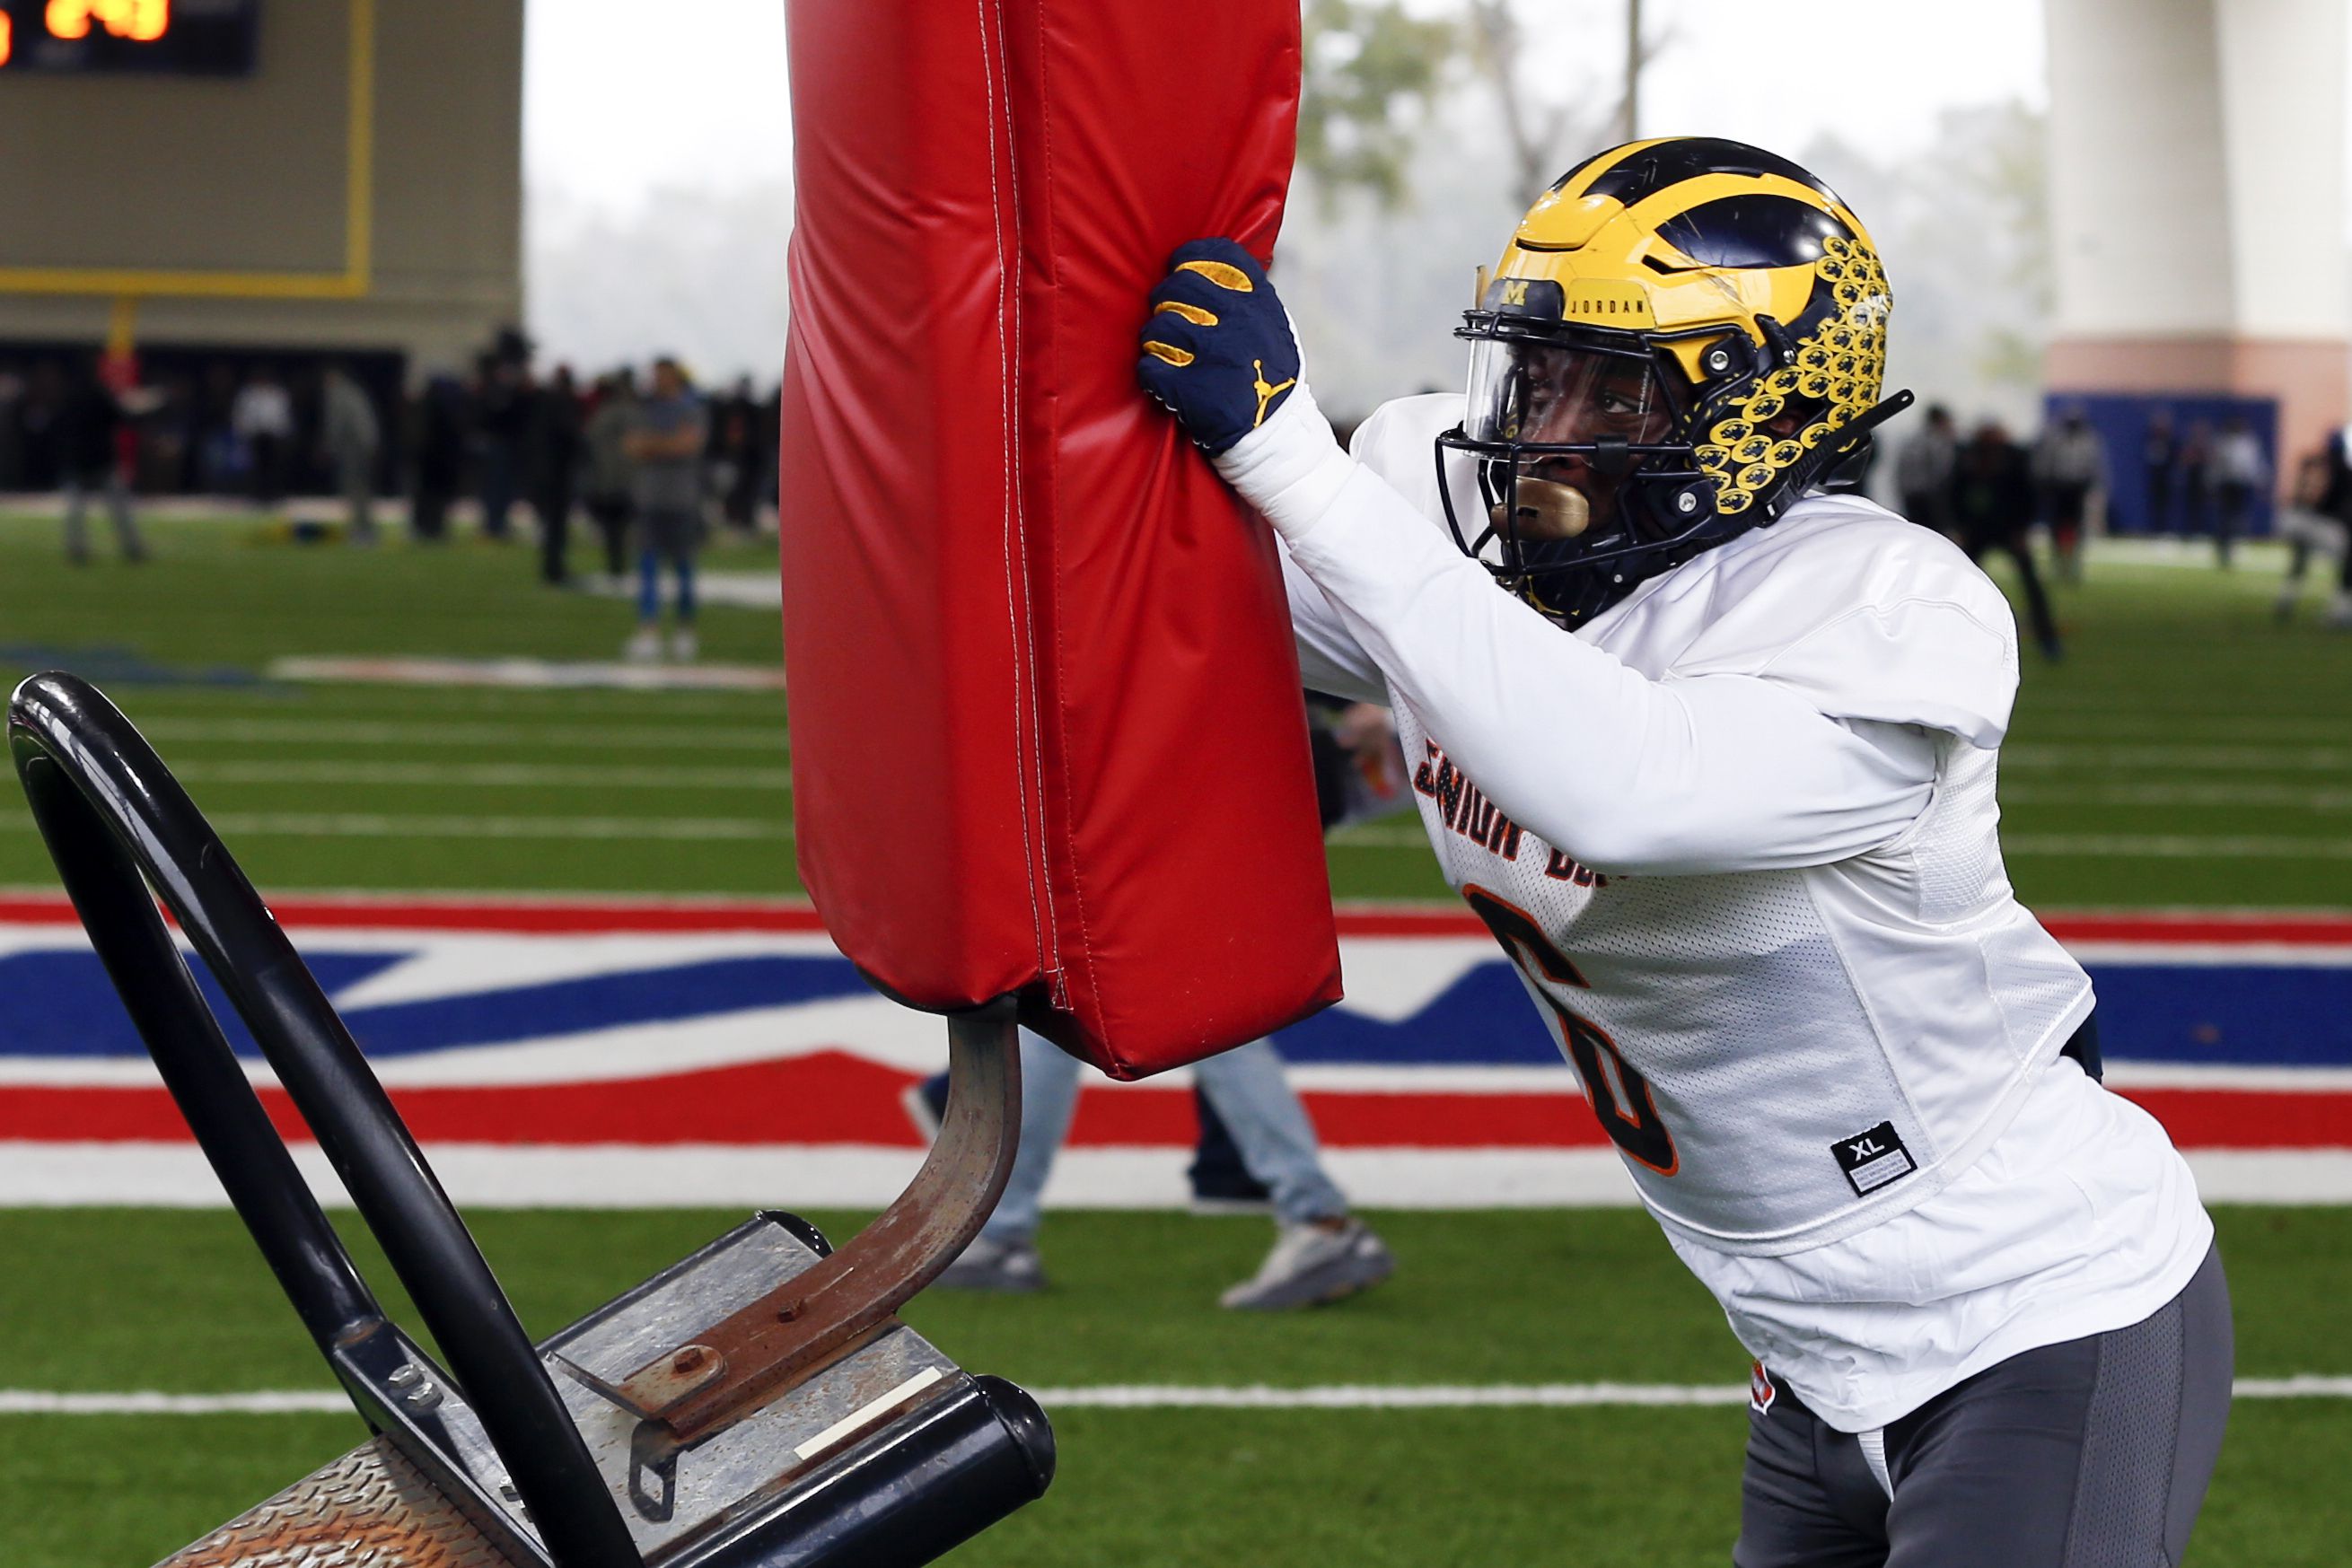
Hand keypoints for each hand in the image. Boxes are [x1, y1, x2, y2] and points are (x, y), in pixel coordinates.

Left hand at [1136, 238, 1302, 455]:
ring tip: (1168, 354)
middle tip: (1169, 318)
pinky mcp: (1190, 390)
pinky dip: (1152, 375)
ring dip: (1156, 341)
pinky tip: (1166, 381)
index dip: (1187, 259)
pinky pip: (1148, 367)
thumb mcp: (1274, 328)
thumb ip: (1246, 297)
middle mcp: (1238, 323)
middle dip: (1165, 300)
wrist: (1277, 439)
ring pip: (1157, 326)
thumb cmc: (1269, 378)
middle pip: (1177, 285)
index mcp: (1260, 303)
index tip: (1179, 271)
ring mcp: (1213, 356)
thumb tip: (1203, 265)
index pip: (1214, 255)